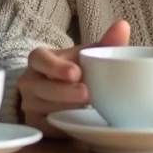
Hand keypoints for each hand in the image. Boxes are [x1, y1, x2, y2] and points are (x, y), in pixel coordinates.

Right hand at [17, 21, 130, 136]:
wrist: (58, 93)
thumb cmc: (74, 70)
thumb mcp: (87, 55)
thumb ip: (106, 42)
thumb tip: (123, 26)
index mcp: (39, 60)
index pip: (39, 59)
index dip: (55, 66)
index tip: (76, 73)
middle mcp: (29, 81)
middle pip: (42, 87)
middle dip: (65, 92)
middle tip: (87, 94)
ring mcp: (30, 104)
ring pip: (45, 108)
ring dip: (66, 109)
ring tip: (87, 109)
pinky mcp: (36, 124)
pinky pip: (48, 127)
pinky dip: (63, 125)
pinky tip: (78, 121)